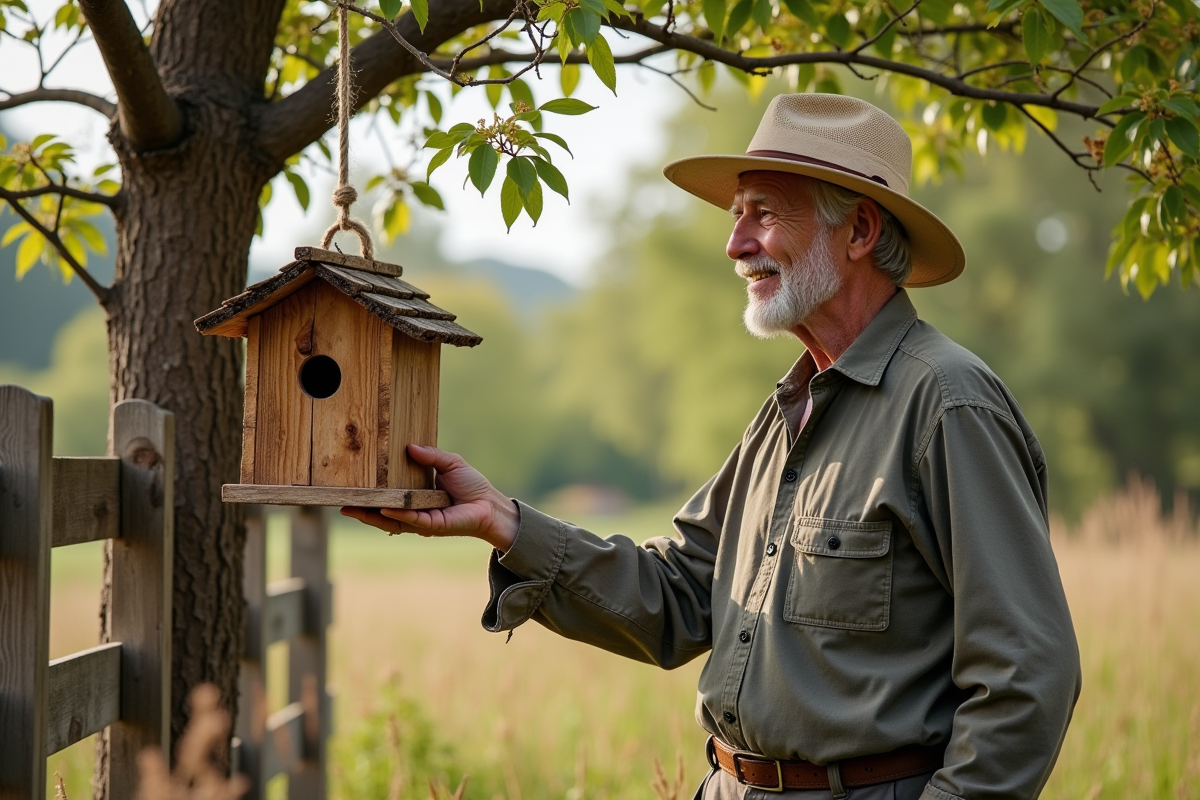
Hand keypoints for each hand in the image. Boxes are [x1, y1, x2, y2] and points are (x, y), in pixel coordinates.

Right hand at [341, 444, 518, 551]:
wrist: (490, 504)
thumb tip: (409, 447)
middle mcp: (414, 512)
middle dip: (361, 510)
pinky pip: (411, 521)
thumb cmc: (471, 485)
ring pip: (391, 520)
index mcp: (415, 497)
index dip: (369, 494)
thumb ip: (430, 455)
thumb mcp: (449, 463)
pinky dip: (398, 514)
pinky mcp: (432, 526)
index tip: (350, 488)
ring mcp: (421, 521)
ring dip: (371, 515)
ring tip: (352, 509)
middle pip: (381, 513)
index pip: (387, 497)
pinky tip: (384, 509)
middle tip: (341, 503)